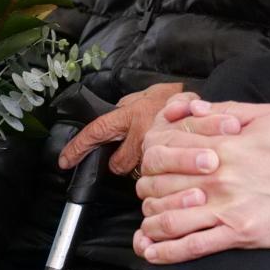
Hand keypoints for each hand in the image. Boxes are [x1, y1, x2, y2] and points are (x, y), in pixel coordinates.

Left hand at [58, 82, 184, 173]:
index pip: (96, 132)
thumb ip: (123, 109)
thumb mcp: (142, 96)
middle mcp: (142, 134)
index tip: (65, 161)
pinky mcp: (172, 160)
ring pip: (136, 171)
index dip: (78, 148)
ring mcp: (158, 149)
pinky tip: (164, 157)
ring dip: (139, 166)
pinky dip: (156, 168)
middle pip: (118, 164)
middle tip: (129, 151)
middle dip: (119, 163)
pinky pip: (155, 172)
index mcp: (130, 115)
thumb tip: (108, 122)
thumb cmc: (173, 99)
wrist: (204, 104)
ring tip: (151, 151)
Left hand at [135, 99, 269, 263]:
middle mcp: (217, 176)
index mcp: (221, 145)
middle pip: (158, 184)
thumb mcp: (267, 115)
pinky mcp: (239, 233)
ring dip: (149, 222)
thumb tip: (190, 109)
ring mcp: (226, 207)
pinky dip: (165, 252)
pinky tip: (151, 252)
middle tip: (148, 195)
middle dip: (146, 190)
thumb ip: (223, 110)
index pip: (164, 148)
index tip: (151, 164)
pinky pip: (191, 246)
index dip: (150, 156)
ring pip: (167, 218)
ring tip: (147, 225)